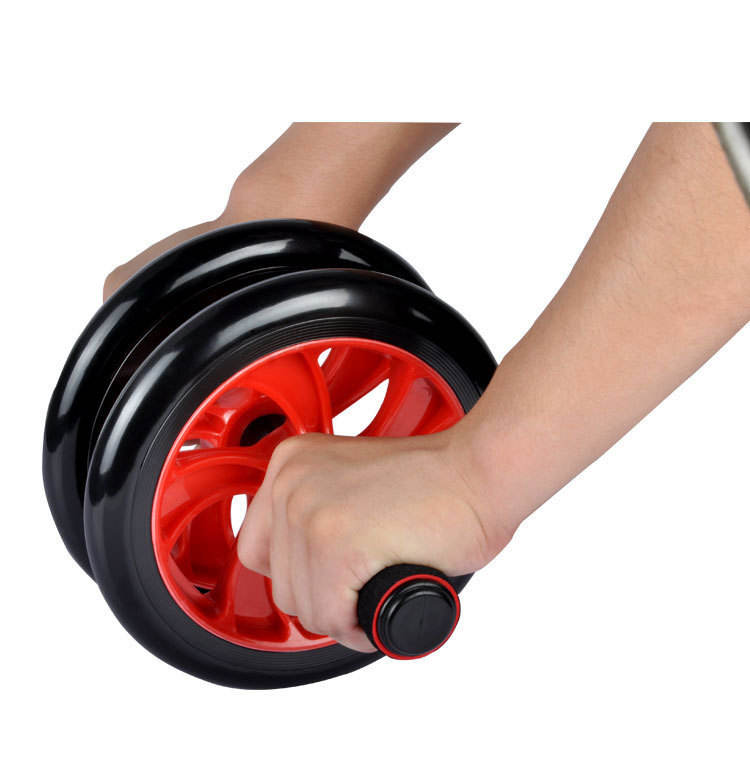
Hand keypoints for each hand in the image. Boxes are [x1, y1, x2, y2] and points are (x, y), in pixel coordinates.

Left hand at [237, 428, 509, 651]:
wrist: (480, 471)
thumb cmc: (436, 480)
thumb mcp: (350, 480)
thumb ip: (320, 507)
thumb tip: (304, 567)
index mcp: (290, 462)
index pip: (258, 546)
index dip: (297, 574)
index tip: (326, 580)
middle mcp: (291, 482)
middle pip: (281, 582)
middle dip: (323, 599)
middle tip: (362, 591)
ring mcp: (311, 512)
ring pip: (304, 605)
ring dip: (341, 615)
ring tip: (376, 596)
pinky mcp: (339, 544)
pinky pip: (332, 615)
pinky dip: (358, 626)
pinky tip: (381, 607)